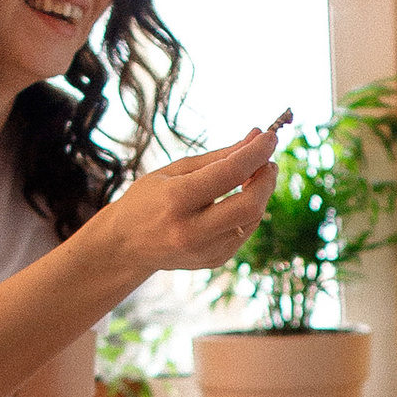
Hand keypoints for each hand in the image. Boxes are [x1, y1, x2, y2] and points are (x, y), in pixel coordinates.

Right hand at [98, 124, 280, 279]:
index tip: (270, 136)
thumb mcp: (175, 170)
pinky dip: (249, 211)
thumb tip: (255, 137)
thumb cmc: (149, 199)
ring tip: (253, 176)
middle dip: (266, 179)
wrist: (126, 245)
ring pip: (252, 219)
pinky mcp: (214, 260)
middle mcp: (191, 230)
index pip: (230, 173)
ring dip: (260, 193)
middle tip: (268, 162)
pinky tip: (238, 200)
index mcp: (176, 200)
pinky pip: (245, 231)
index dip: (256, 152)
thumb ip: (218, 156)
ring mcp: (204, 250)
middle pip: (250, 205)